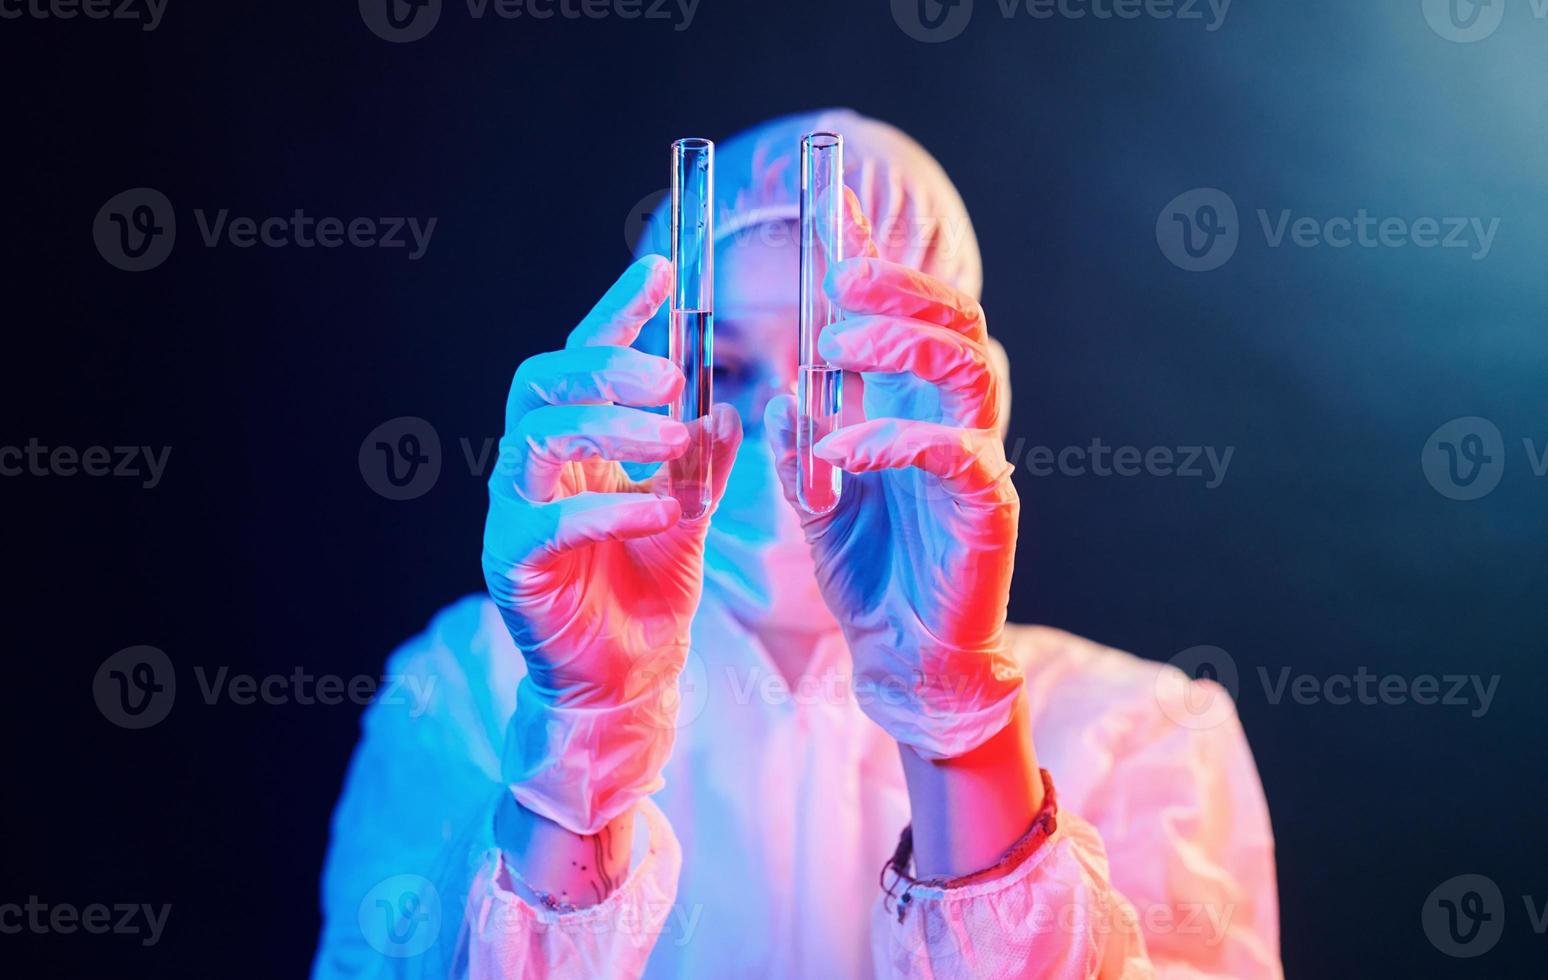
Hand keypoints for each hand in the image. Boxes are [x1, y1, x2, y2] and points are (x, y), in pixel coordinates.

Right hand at [483, 254, 741, 833]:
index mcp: (575, 442)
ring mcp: (516, 511)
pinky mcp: (512, 562)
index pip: (585, 357)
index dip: (616, 311)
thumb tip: (730, 406)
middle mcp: (535, 466)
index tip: (662, 270)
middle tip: (667, 375)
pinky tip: (659, 507)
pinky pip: (547, 520)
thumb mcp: (692, 511)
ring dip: (608, 429)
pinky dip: (607, 506)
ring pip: (536, 438)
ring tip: (671, 438)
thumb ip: (705, 460)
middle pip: (541, 381)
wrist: (629, 677)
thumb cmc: (650, 589)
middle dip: (604, 366)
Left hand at [765, 191, 1022, 759]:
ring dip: (902, 343)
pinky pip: (955, 452)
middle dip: (900, 284)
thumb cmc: (871, 572)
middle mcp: (959, 420)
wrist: (905, 657)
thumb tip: (782, 388)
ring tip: (836, 343)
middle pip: (956, 321)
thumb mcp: (819, 492)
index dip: (878, 260)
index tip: (835, 209)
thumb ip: (805, 437)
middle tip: (838, 273)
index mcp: (920, 407)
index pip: (910, 316)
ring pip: (969, 367)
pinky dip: (895, 439)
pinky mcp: (990, 507)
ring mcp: (981, 458)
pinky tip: (840, 446)